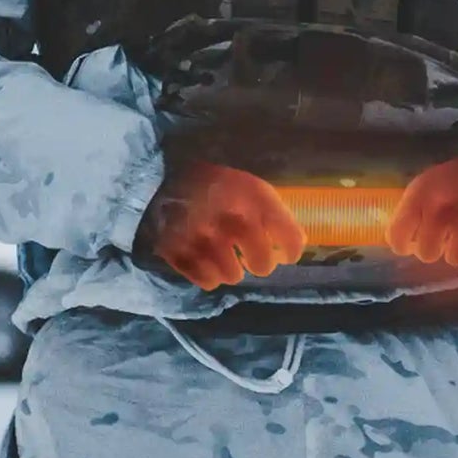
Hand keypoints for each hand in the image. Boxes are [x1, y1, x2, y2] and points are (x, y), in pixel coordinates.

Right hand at [135, 161, 306, 289]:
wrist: (164, 177)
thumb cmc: (217, 184)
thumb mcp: (250, 186)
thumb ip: (272, 213)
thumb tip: (290, 246)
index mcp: (253, 196)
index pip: (290, 237)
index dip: (292, 251)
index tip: (286, 255)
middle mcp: (231, 218)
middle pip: (262, 264)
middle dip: (261, 264)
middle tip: (255, 260)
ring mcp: (202, 237)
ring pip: (233, 276)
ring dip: (233, 271)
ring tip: (226, 256)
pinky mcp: (178, 252)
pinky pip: (207, 281)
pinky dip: (210, 275)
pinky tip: (207, 260)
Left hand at [385, 144, 457, 269]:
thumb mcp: (429, 181)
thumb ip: (411, 209)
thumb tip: (396, 239)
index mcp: (425, 192)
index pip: (398, 235)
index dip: (400, 244)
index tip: (406, 244)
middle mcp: (447, 209)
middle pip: (427, 254)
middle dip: (431, 249)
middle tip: (438, 240)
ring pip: (454, 259)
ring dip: (456, 252)